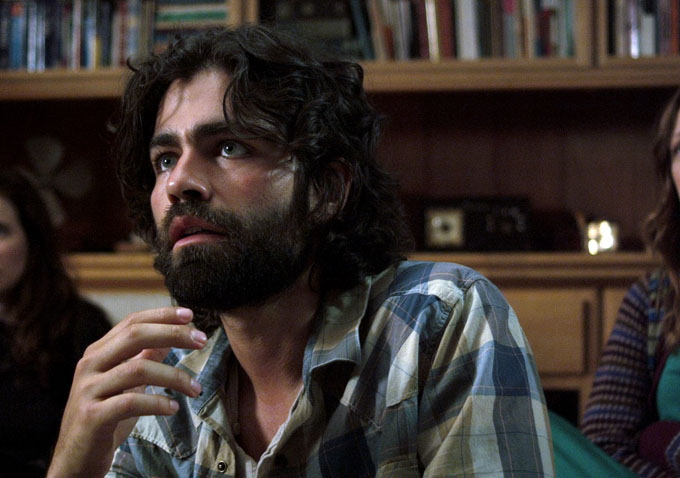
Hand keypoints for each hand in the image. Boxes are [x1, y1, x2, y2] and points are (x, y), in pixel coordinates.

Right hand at [47, 307, 206, 477]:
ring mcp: (88, 390)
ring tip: (196, 388)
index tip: (190, 315)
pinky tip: (174, 408)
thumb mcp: (126, 384)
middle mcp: (90, 365)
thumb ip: (144, 358)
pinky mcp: (92, 416)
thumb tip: (172, 337)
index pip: (132, 322)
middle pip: (135, 336)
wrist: (75, 459)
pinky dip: (157, 403)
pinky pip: (130, 402)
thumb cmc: (105, 417)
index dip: (161, 316)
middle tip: (202, 340)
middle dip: (172, 334)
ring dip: (174, 376)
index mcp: (98, 353)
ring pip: (137, 369)